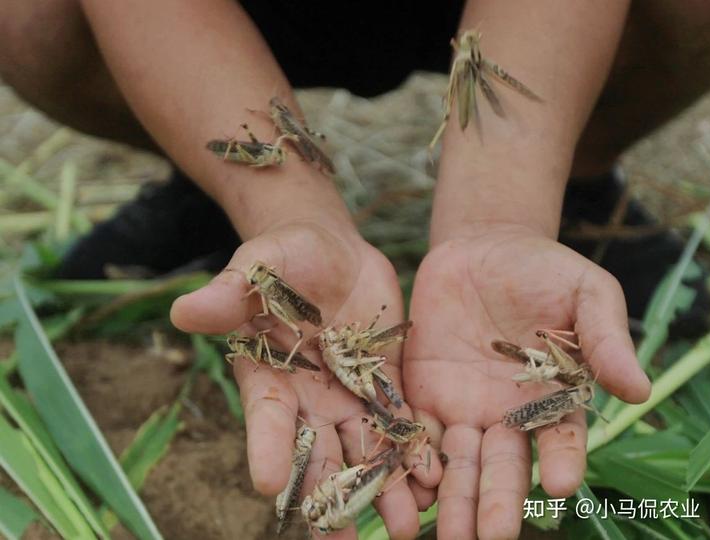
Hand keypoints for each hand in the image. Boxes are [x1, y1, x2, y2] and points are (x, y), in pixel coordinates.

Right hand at [171, 221, 441, 538]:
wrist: (331, 254)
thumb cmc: (284, 257)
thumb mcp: (257, 268)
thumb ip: (228, 293)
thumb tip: (182, 310)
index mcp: (271, 378)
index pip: (268, 420)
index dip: (268, 450)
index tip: (270, 486)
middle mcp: (309, 399)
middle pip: (318, 454)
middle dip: (331, 498)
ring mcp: (349, 396)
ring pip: (364, 450)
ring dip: (383, 490)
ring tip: (405, 529)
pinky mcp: (384, 386)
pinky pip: (399, 424)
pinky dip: (414, 452)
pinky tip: (434, 482)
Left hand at [404, 224, 650, 539]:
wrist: (482, 249)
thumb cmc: (543, 270)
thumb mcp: (585, 292)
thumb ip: (605, 338)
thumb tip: (639, 389)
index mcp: (553, 396)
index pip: (560, 437)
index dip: (562, 460)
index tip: (560, 485)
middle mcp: (507, 413)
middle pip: (502, 465)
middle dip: (497, 500)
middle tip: (492, 537)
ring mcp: (463, 406)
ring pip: (457, 462)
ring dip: (452, 498)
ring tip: (450, 533)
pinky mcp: (424, 392)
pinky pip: (415, 431)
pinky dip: (411, 460)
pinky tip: (409, 489)